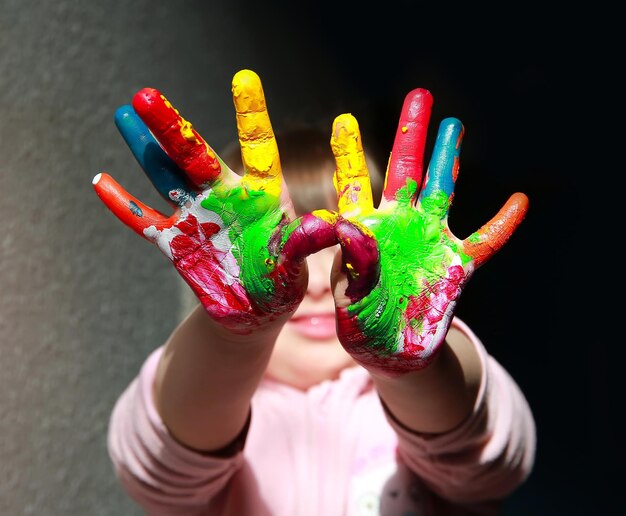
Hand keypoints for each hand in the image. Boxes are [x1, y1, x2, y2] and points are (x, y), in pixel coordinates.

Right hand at [93, 70, 335, 332]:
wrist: (255, 311)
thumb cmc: (282, 282)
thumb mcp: (296, 263)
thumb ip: (306, 243)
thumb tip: (334, 227)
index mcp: (262, 195)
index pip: (257, 146)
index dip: (251, 113)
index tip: (244, 77)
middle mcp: (225, 197)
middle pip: (196, 155)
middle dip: (171, 127)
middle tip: (146, 95)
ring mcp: (197, 217)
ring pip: (165, 175)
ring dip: (144, 149)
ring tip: (124, 115)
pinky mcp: (177, 243)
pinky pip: (145, 222)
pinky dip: (124, 206)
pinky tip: (101, 182)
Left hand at [329, 89, 528, 374]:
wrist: (392, 353)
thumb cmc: (363, 325)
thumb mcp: (350, 297)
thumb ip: (352, 263)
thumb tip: (348, 225)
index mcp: (365, 233)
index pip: (355, 185)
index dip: (349, 153)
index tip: (344, 120)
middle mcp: (399, 228)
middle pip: (406, 172)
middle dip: (412, 136)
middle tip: (420, 97)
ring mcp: (429, 243)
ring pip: (444, 192)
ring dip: (451, 161)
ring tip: (454, 126)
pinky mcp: (456, 267)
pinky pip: (485, 242)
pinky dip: (502, 225)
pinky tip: (519, 202)